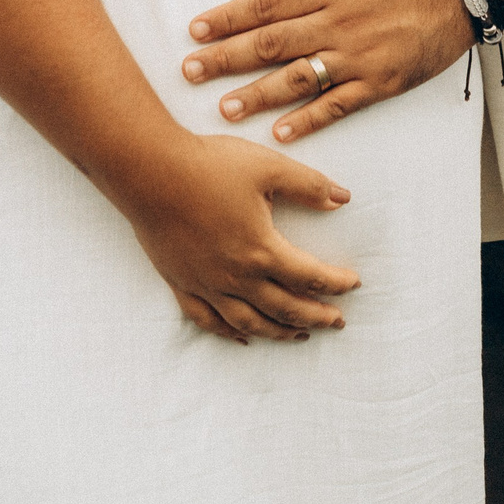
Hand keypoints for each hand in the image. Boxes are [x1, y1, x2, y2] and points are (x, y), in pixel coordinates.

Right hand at [107, 132, 362, 343]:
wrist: (149, 172)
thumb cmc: (209, 166)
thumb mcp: (268, 167)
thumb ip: (308, 185)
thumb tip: (343, 198)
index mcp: (261, 250)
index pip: (309, 276)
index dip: (335, 283)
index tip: (353, 283)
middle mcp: (236, 276)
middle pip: (285, 308)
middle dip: (316, 316)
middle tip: (337, 321)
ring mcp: (206, 285)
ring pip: (249, 323)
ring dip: (279, 331)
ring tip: (300, 334)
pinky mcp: (181, 283)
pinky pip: (208, 321)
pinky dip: (229, 334)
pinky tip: (243, 337)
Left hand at [181, 0, 475, 143]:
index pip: (266, 4)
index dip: (228, 18)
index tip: (196, 31)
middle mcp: (338, 23)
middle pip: (270, 44)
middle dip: (226, 58)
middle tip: (189, 71)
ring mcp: (358, 56)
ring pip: (297, 79)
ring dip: (257, 95)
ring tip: (223, 108)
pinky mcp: (380, 82)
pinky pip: (337, 105)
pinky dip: (308, 120)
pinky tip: (280, 133)